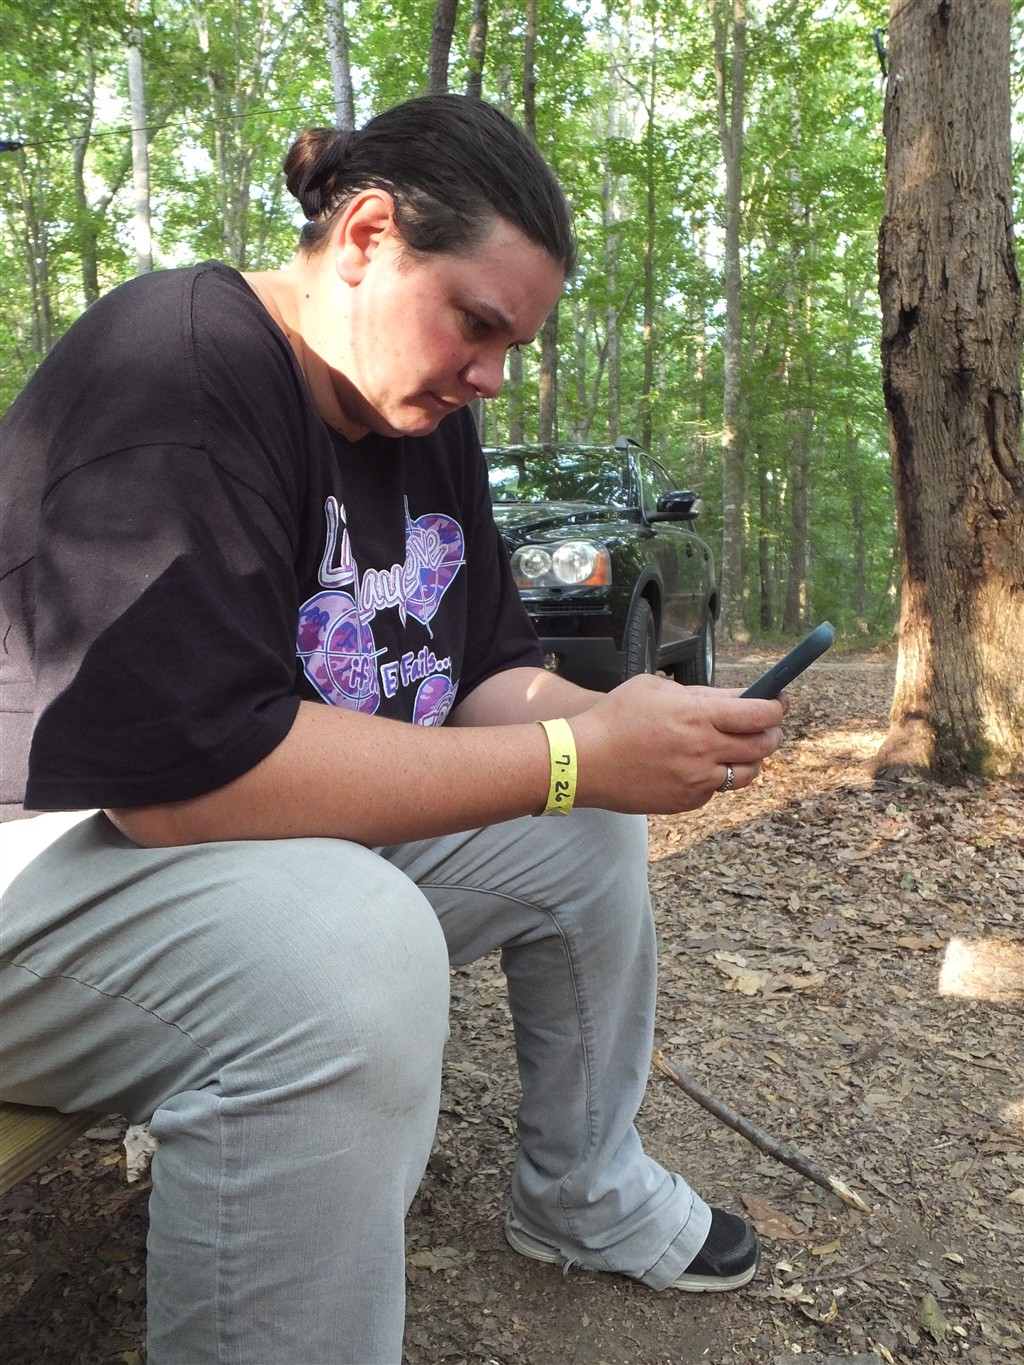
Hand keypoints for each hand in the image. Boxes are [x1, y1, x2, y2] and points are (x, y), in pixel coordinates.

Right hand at [568, 675, 786, 814]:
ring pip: (747, 773)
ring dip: (750, 759)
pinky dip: (717, 776)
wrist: (584, 761)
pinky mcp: (688, 801)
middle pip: (763, 745)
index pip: (760, 714)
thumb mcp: (656, 688)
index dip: (776, 707)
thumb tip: (734, 699)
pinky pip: (717, 788)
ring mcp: (698, 780)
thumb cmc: (616, 718)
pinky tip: (700, 765)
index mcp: (697, 716)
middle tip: (766, 725)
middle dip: (771, 732)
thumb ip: (700, 694)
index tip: (778, 702)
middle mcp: (704, 750)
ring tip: (737, 748)